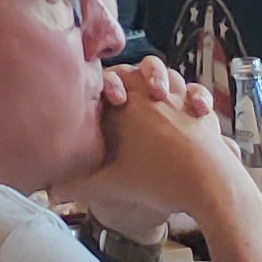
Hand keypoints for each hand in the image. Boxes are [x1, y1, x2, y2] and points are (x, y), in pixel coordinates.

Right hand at [86, 59, 251, 236]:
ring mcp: (184, 101)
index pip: (115, 79)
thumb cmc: (159, 182)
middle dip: (142, 78)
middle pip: (147, 70)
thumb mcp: (113, 187)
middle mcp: (157, 95)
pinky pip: (197, 97)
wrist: (211, 187)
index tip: (113, 100)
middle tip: (145, 98)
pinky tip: (192, 116)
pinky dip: (194, 101)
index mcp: (131, 105)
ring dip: (169, 86)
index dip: (110, 85)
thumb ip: (81, 185)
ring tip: (165, 102)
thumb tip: (50, 192)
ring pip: (174, 79)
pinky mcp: (206, 116)